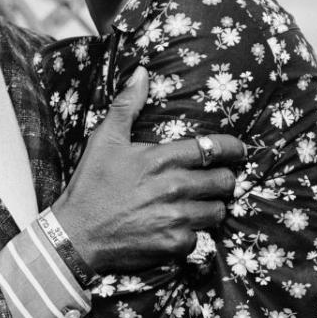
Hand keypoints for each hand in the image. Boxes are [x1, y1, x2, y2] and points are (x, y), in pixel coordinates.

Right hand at [51, 68, 245, 271]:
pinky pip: (201, 238)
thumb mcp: (104, 140)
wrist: (77, 235)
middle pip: (224, 182)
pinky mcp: (175, 245)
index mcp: (161, 159)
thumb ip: (126, 105)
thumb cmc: (92, 185)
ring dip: (211, 207)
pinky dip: (192, 234)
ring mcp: (177, 218)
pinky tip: (176, 227)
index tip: (238, 150)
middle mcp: (174, 187)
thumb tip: (141, 72)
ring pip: (218, 211)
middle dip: (224, 180)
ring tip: (197, 205)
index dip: (232, 149)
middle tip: (215, 181)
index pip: (213, 149)